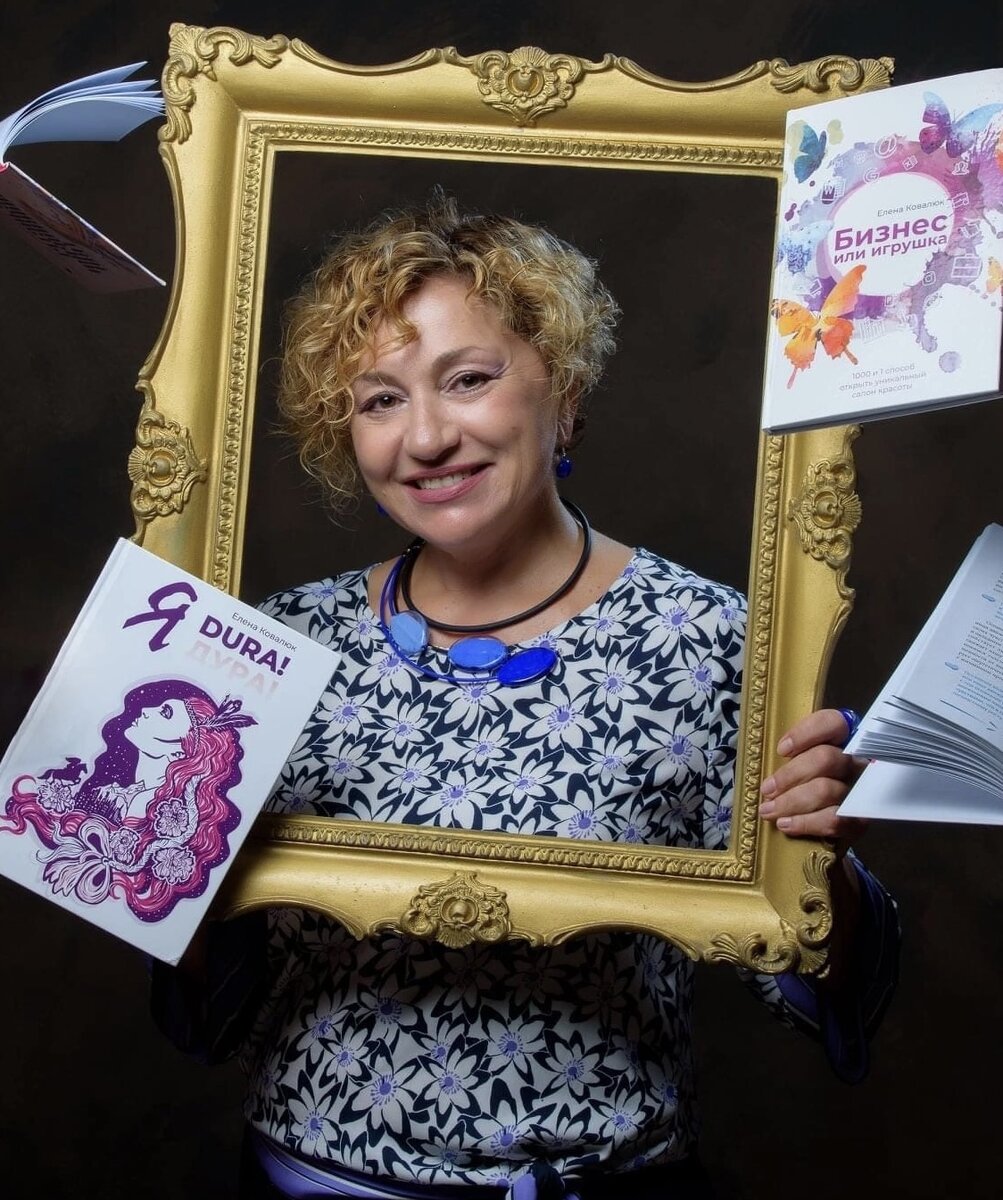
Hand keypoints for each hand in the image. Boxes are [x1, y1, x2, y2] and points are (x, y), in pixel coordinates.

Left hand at [759, 708, 867, 844]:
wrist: (820, 825)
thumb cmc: (803, 787)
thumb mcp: (797, 766)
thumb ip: (792, 759)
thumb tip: (770, 774)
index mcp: (843, 741)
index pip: (834, 723)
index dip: (807, 733)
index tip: (781, 750)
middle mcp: (857, 762)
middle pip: (826, 758)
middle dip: (790, 775)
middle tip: (767, 789)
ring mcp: (860, 793)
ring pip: (826, 790)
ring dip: (791, 802)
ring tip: (768, 810)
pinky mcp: (859, 821)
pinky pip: (833, 820)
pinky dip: (805, 823)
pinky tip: (785, 824)